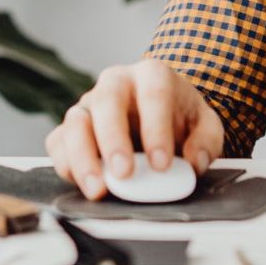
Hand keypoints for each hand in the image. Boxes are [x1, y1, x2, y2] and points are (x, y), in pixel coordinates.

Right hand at [45, 59, 225, 199]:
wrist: (159, 115)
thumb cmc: (180, 117)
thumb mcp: (205, 125)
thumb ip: (206, 141)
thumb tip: (194, 162)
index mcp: (152, 75)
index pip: (153, 95)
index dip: (156, 129)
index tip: (162, 164)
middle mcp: (116, 83)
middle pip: (107, 101)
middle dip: (113, 140)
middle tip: (124, 173)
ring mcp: (89, 104)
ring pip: (75, 123)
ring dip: (83, 158)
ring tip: (99, 189)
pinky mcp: (71, 128)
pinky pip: (58, 143)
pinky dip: (66, 165)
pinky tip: (83, 184)